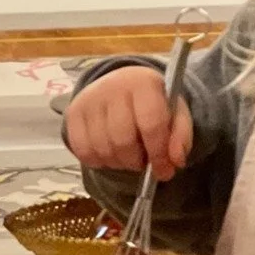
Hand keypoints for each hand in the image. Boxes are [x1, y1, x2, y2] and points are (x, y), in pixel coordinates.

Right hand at [63, 66, 191, 179]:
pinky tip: (110, 154)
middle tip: (143, 162)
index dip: (158, 153)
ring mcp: (89, 99)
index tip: (164, 171)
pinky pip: (83, 151)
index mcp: (144, 83)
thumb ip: (181, 136)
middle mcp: (113, 87)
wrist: (120, 85)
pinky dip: (99, 162)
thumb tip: (176, 161)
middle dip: (136, 161)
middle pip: (123, 140)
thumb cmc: (151, 104)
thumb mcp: (175, 113)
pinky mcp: (73, 113)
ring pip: (102, 149)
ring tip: (127, 156)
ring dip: (118, 163)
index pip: (151, 124)